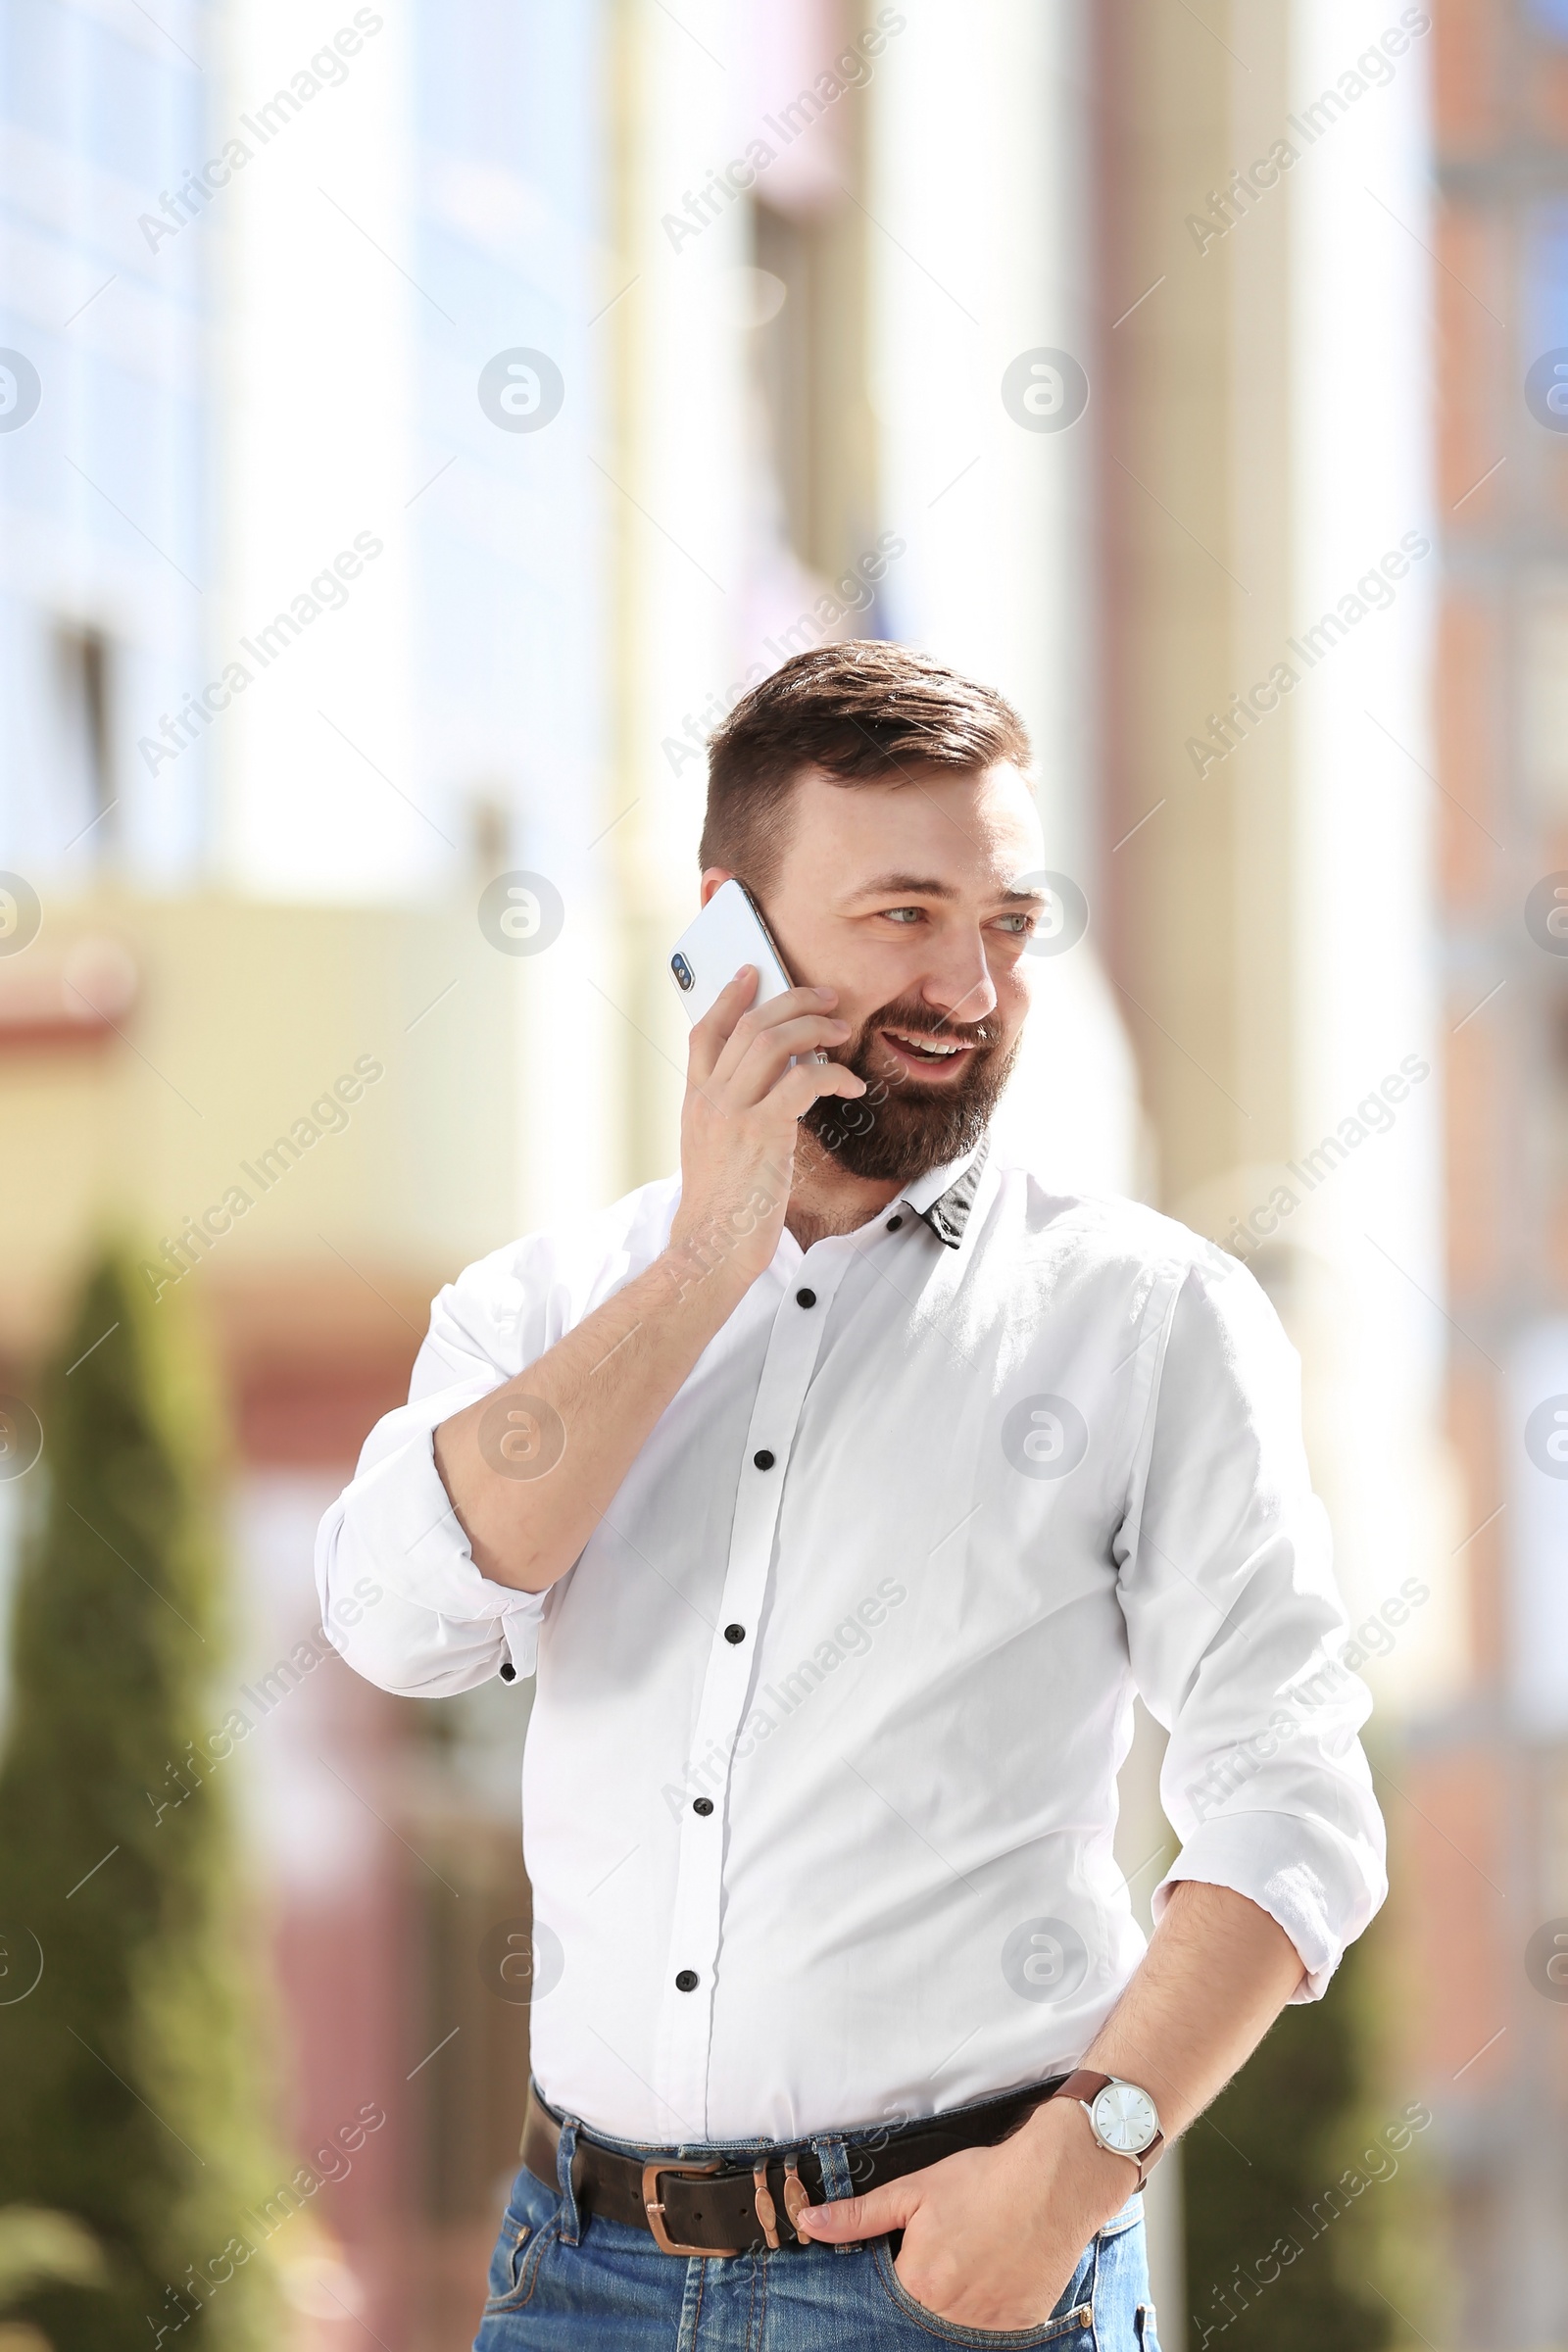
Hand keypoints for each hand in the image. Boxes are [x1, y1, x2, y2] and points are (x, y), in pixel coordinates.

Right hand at [667, 967, 865, 1288]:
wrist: (710, 1247)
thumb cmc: (721, 1207)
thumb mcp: (711, 1150)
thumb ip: (729, 1114)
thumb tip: (770, 1088)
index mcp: (695, 1101)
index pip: (703, 1032)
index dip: (728, 997)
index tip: (752, 974)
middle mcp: (709, 1099)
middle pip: (746, 1025)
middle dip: (790, 1001)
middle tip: (824, 997)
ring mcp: (732, 1112)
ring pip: (772, 1042)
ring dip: (813, 1028)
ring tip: (841, 1030)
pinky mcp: (761, 1131)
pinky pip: (802, 1081)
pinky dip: (832, 1074)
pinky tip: (850, 1084)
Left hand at [796, 2096, 1131, 2331]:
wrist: (1053, 2181)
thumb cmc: (982, 2181)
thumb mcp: (914, 2191)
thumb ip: (859, 2215)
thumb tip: (810, 2222)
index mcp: (918, 2284)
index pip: (889, 2298)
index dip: (899, 2274)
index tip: (911, 2257)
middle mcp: (950, 2315)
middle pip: (923, 2315)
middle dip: (928, 2288)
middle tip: (949, 2253)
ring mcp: (988, 2326)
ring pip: (958, 2324)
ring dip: (958, 2299)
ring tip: (975, 2258)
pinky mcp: (1020, 2326)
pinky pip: (994, 2329)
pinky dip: (990, 2306)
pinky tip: (997, 2272)